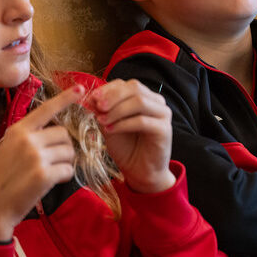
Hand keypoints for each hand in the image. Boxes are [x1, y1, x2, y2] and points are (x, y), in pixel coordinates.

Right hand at [0, 86, 82, 241]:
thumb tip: (55, 133)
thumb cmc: (0, 178)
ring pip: (69, 152)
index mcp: (18, 130)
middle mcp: (28, 139)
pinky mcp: (44, 175)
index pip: (46, 109)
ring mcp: (36, 157)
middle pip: (64, 134)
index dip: (65, 98)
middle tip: (53, 161)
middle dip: (64, 147)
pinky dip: (65, 176)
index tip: (80, 89)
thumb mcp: (8, 148)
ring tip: (50, 172)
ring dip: (66, 163)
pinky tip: (51, 182)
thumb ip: (28, 137)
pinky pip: (68, 170)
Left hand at [88, 79, 174, 193]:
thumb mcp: (109, 125)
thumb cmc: (126, 148)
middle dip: (113, 96)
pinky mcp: (165, 129)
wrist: (140, 172)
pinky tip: (110, 130)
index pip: (126, 84)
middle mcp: (156, 102)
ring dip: (117, 110)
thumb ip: (103, 111)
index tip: (91, 98)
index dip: (108, 89)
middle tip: (97, 106)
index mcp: (144, 97)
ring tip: (101, 120)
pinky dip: (123, 124)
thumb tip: (92, 98)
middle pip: (135, 88)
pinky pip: (142, 121)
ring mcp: (163, 114)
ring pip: (139, 102)